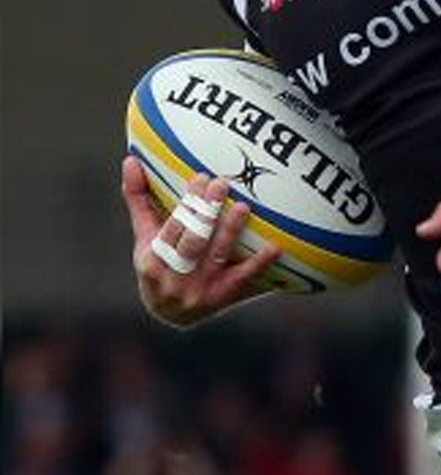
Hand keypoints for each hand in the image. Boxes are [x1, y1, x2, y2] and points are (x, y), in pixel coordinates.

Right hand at [121, 157, 279, 325]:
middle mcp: (175, 276)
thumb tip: (130, 160)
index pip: (171, 227)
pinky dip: (260, 263)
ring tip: (243, 207)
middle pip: (192, 242)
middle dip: (206, 213)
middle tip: (222, 183)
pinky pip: (244, 278)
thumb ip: (140, 200)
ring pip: (217, 256)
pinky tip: (275, 246)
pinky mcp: (223, 296)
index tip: (201, 177)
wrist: (171, 315)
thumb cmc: (158, 264)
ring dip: (230, 231)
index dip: (186, 205)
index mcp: (152, 259)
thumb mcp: (145, 236)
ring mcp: (200, 288)